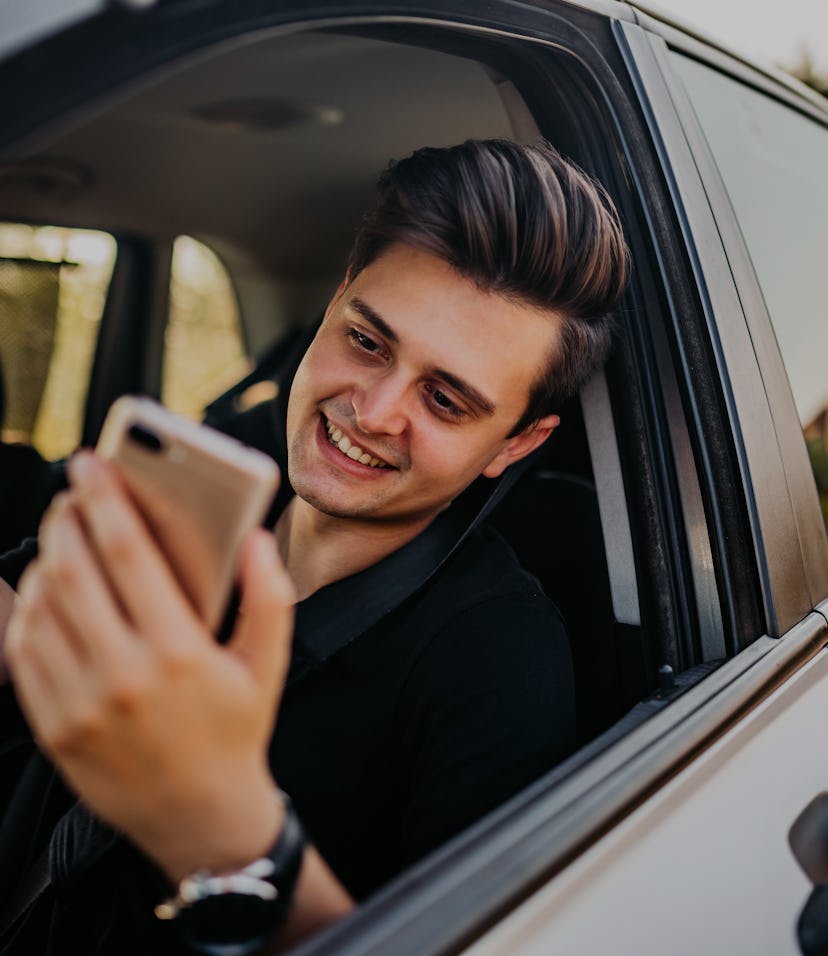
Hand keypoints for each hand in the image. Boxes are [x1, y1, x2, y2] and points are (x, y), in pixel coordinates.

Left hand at [5, 451, 295, 881]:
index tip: (93, 465)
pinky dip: (26, 610)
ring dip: (45, 559)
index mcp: (179, 654)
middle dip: (66, 518)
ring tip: (61, 537)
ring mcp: (81, 705)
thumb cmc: (236, 730)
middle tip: (71, 492)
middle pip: (74, 572)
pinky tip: (46, 589)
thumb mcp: (268, 663)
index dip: (107, 501)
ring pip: (42, 608)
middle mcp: (124, 677)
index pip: (129, 555)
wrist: (200, 816)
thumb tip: (254, 538)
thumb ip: (268, 595)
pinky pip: (23, 652)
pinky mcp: (54, 727)